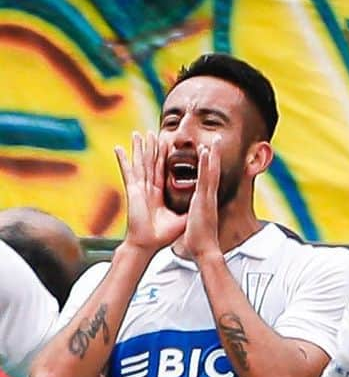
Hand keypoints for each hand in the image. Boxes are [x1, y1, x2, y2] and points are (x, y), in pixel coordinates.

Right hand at [116, 133, 184, 252]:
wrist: (149, 244)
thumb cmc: (162, 235)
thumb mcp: (181, 218)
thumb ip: (188, 208)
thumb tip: (202, 204)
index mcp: (159, 193)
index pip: (162, 171)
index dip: (165, 157)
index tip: (167, 143)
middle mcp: (148, 189)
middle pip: (151, 163)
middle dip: (151, 148)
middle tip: (152, 132)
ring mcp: (139, 188)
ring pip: (140, 163)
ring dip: (139, 148)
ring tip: (137, 133)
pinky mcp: (133, 191)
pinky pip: (128, 172)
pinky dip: (123, 160)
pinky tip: (119, 148)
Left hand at [184, 142, 221, 261]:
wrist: (204, 251)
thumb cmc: (199, 242)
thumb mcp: (196, 226)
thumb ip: (195, 220)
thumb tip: (190, 221)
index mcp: (205, 202)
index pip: (208, 180)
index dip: (209, 166)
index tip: (210, 154)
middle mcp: (209, 197)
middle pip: (213, 172)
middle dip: (215, 156)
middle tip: (218, 140)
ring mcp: (208, 197)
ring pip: (211, 171)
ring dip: (213, 154)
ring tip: (215, 140)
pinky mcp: (204, 199)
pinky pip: (204, 178)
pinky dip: (206, 164)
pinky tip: (206, 151)